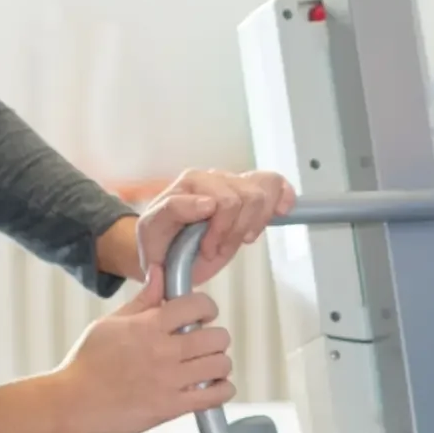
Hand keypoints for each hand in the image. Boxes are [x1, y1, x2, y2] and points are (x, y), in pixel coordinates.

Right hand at [46, 267, 234, 432]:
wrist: (69, 404)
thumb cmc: (85, 363)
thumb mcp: (110, 323)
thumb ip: (142, 300)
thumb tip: (159, 273)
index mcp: (148, 325)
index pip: (198, 305)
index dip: (206, 308)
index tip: (202, 316)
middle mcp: (162, 350)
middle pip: (217, 336)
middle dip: (215, 338)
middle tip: (204, 345)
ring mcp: (168, 380)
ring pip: (220, 365)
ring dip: (219, 365)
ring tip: (207, 367)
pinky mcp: (170, 408)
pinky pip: (215, 396)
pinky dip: (222, 390)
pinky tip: (212, 388)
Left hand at [129, 168, 296, 285]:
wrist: (166, 253)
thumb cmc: (159, 243)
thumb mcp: (152, 230)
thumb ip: (173, 211)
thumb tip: (207, 202)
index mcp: (190, 183)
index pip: (224, 200)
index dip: (220, 231)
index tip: (207, 250)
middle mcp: (213, 179)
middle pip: (247, 198)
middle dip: (235, 231)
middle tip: (218, 249)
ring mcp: (233, 184)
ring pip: (262, 193)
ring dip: (254, 224)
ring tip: (239, 239)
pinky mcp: (249, 194)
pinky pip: (273, 183)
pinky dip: (282, 196)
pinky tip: (280, 211)